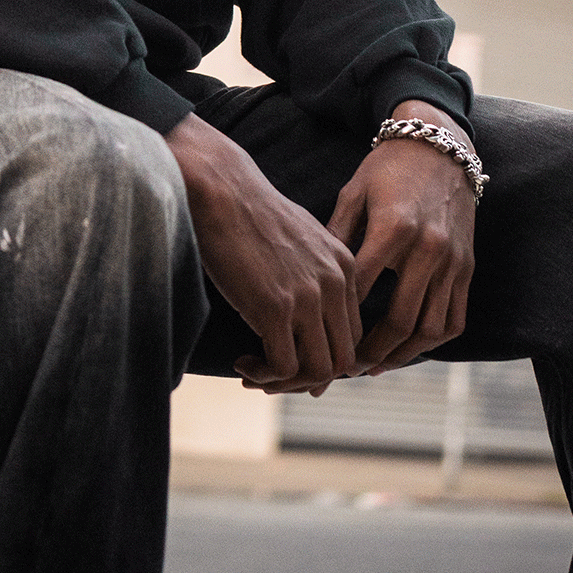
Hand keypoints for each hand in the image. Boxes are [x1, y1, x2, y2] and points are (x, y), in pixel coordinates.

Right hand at [164, 114, 360, 394]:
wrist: (219, 188)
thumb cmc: (247, 210)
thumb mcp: (297, 238)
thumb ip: (311, 271)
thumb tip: (300, 313)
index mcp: (344, 266)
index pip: (352, 335)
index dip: (324, 357)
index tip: (291, 358)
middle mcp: (334, 283)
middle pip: (342, 360)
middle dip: (308, 378)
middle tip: (272, 375)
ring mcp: (308, 297)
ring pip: (318, 371)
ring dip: (286, 384)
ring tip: (255, 372)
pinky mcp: (276, 308)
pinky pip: (285, 367)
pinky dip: (264, 375)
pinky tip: (242, 363)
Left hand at [328, 99, 476, 373]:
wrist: (439, 148)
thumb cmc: (386, 170)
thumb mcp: (353, 195)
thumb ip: (334, 236)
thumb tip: (308, 279)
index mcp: (393, 229)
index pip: (362, 290)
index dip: (338, 319)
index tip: (317, 337)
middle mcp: (428, 250)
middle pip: (400, 320)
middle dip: (371, 351)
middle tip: (345, 369)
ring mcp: (453, 262)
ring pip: (431, 328)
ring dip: (402, 355)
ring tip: (374, 366)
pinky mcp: (468, 267)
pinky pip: (455, 318)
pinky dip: (432, 341)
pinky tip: (407, 350)